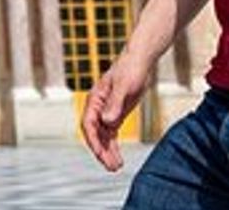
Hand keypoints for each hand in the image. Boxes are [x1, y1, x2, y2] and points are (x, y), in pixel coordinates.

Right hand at [81, 48, 151, 171]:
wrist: (140, 61)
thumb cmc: (130, 69)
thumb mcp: (124, 86)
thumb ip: (115, 104)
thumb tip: (106, 121)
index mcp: (94, 100)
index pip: (88, 124)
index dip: (94, 141)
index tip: (101, 154)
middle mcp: (97, 108)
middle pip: (95, 134)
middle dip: (101, 152)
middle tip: (112, 167)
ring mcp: (106, 112)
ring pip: (103, 137)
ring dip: (108, 152)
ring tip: (116, 168)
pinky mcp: (116, 114)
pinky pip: (111, 135)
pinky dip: (113, 147)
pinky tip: (118, 158)